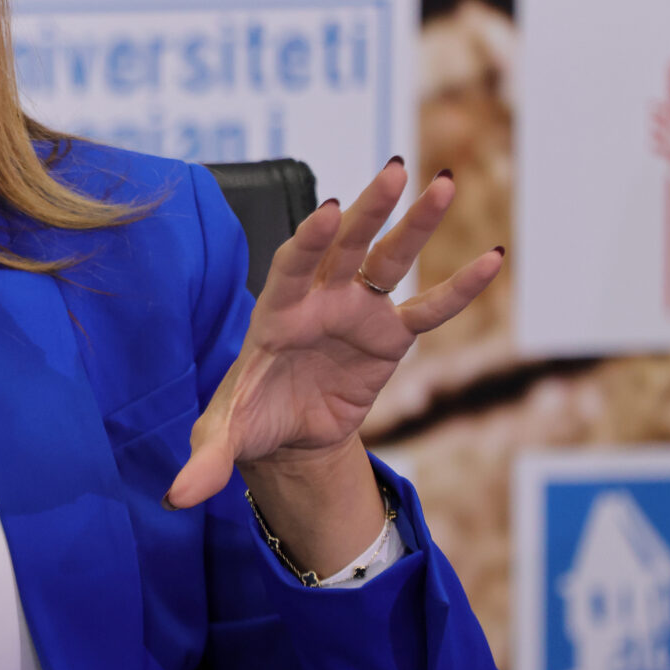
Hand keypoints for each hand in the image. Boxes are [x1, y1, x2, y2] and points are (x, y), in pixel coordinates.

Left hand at [165, 161, 502, 526]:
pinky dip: (458, 289)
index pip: (291, 267)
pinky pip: (429, 310)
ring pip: (390, 260)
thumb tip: (176, 498)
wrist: (285, 434)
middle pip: (345, 246)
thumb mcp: (225, 439)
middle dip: (369, 210)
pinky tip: (493, 259)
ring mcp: (357, 311)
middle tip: (395, 171)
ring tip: (444, 184)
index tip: (327, 210)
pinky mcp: (390, 336)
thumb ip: (205, 460)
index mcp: (276, 314)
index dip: (308, 240)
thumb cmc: (249, 420)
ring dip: (416, 224)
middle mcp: (319, 300)